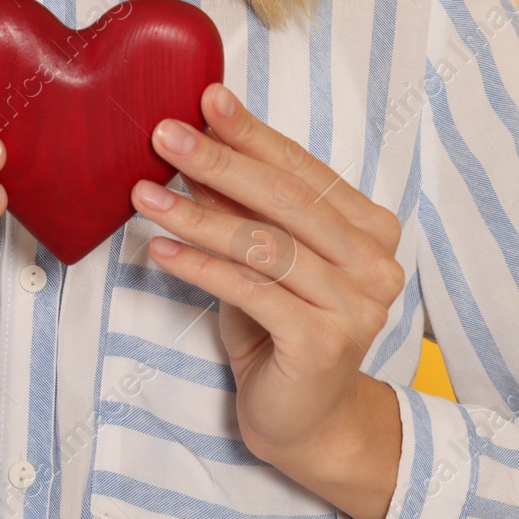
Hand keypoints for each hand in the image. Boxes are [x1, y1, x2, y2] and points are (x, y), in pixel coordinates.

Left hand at [129, 82, 405, 518]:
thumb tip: (195, 140)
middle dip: (219, 160)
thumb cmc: (280, 327)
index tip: (207, 97)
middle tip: (163, 133)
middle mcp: (376, 263)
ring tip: (143, 194)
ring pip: (264, 245)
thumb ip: (246, 206)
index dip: (252, 133)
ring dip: (196, 214)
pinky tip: (159, 249)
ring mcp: (357, 305)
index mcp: (372, 229)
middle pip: (285, 200)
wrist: (305, 422)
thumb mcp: (263, 257)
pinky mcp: (324, 343)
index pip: (304, 169)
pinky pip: (251, 291)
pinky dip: (199, 267)